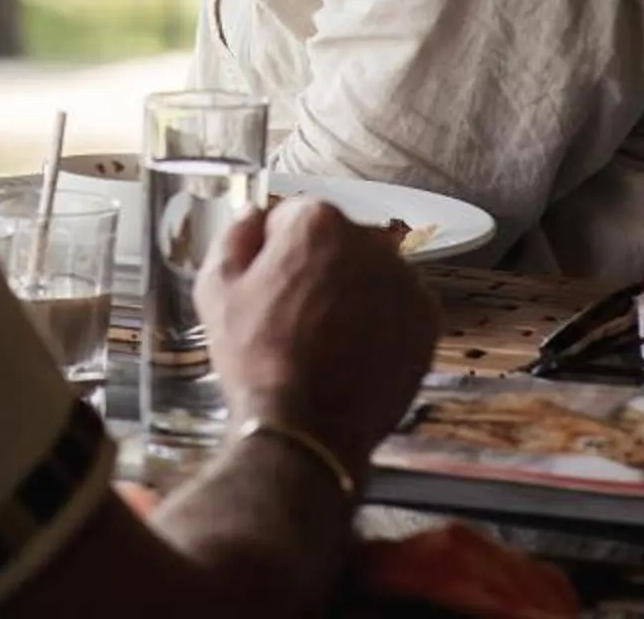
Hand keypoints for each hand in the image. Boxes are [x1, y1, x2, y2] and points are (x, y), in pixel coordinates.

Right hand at [198, 198, 439, 461]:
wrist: (308, 429)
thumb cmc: (256, 355)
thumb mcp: (216, 289)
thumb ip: (235, 236)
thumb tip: (256, 215)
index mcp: (316, 222)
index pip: (292, 216)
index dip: (274, 251)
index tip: (266, 285)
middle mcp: (370, 241)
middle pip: (337, 242)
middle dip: (318, 266)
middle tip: (294, 315)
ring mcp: (405, 282)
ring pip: (370, 274)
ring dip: (352, 293)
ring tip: (327, 340)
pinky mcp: (427, 322)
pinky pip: (397, 308)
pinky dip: (381, 323)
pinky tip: (355, 354)